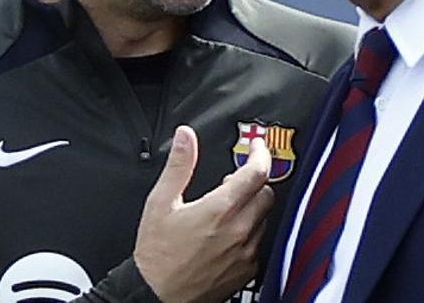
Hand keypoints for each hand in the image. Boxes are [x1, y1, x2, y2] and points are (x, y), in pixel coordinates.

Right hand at [135, 125, 273, 302]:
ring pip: (264, 218)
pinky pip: (259, 243)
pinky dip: (249, 233)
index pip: (257, 172)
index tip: (257, 147)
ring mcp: (246, 252)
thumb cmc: (157, 254)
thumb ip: (179, 165)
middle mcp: (239, 230)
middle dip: (254, 182)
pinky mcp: (247, 270)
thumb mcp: (161, 202)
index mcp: (220, 209)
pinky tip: (228, 234)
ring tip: (225, 211)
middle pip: (266, 193)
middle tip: (233, 182)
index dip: (260, 153)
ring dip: (251, 208)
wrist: (156, 295)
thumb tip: (185, 137)